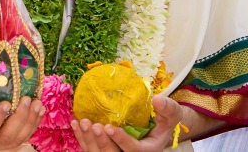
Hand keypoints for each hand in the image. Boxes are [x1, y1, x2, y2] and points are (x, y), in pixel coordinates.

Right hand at [0, 78, 43, 150]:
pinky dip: (32, 124)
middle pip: (5, 138)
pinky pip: (21, 136)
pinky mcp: (4, 139)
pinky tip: (38, 109)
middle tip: (27, 99)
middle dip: (19, 119)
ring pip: (16, 140)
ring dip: (29, 122)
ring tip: (37, 103)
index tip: (7, 103)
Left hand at [71, 95, 185, 151]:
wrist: (156, 126)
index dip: (122, 141)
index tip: (110, 127)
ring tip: (82, 122)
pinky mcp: (105, 148)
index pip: (134, 150)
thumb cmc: (163, 119)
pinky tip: (75, 124)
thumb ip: (167, 109)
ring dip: (89, 140)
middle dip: (102, 142)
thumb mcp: (171, 114)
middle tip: (94, 125)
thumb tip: (157, 100)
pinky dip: (82, 137)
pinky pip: (92, 148)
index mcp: (148, 150)